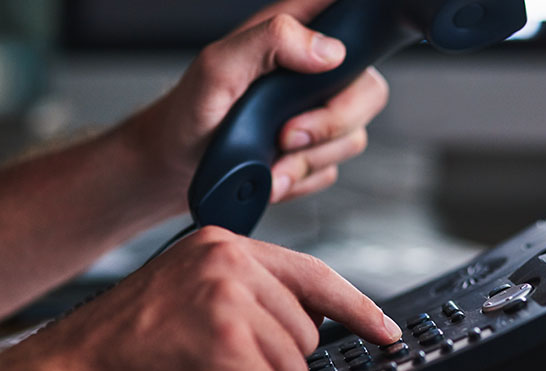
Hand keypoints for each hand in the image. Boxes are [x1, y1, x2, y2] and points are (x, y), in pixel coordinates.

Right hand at [9, 226, 401, 370]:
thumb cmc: (124, 340)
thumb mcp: (189, 289)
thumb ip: (248, 292)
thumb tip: (308, 321)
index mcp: (223, 247)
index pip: (314, 275)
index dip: (357, 308)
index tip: (385, 331)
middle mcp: (231, 266)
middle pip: (305, 332)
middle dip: (275, 362)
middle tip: (220, 364)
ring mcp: (230, 305)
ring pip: (292, 368)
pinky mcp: (229, 349)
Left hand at [122, 0, 388, 204]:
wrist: (175, 166)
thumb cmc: (190, 109)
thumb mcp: (219, 65)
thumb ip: (271, 42)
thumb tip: (330, 51)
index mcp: (296, 32)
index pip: (353, 16)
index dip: (359, 39)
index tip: (329, 73)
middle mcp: (314, 71)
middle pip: (370, 90)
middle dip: (332, 125)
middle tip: (286, 136)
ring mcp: (317, 113)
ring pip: (353, 137)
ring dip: (307, 161)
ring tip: (270, 163)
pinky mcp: (313, 151)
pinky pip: (331, 170)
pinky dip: (300, 179)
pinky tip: (270, 174)